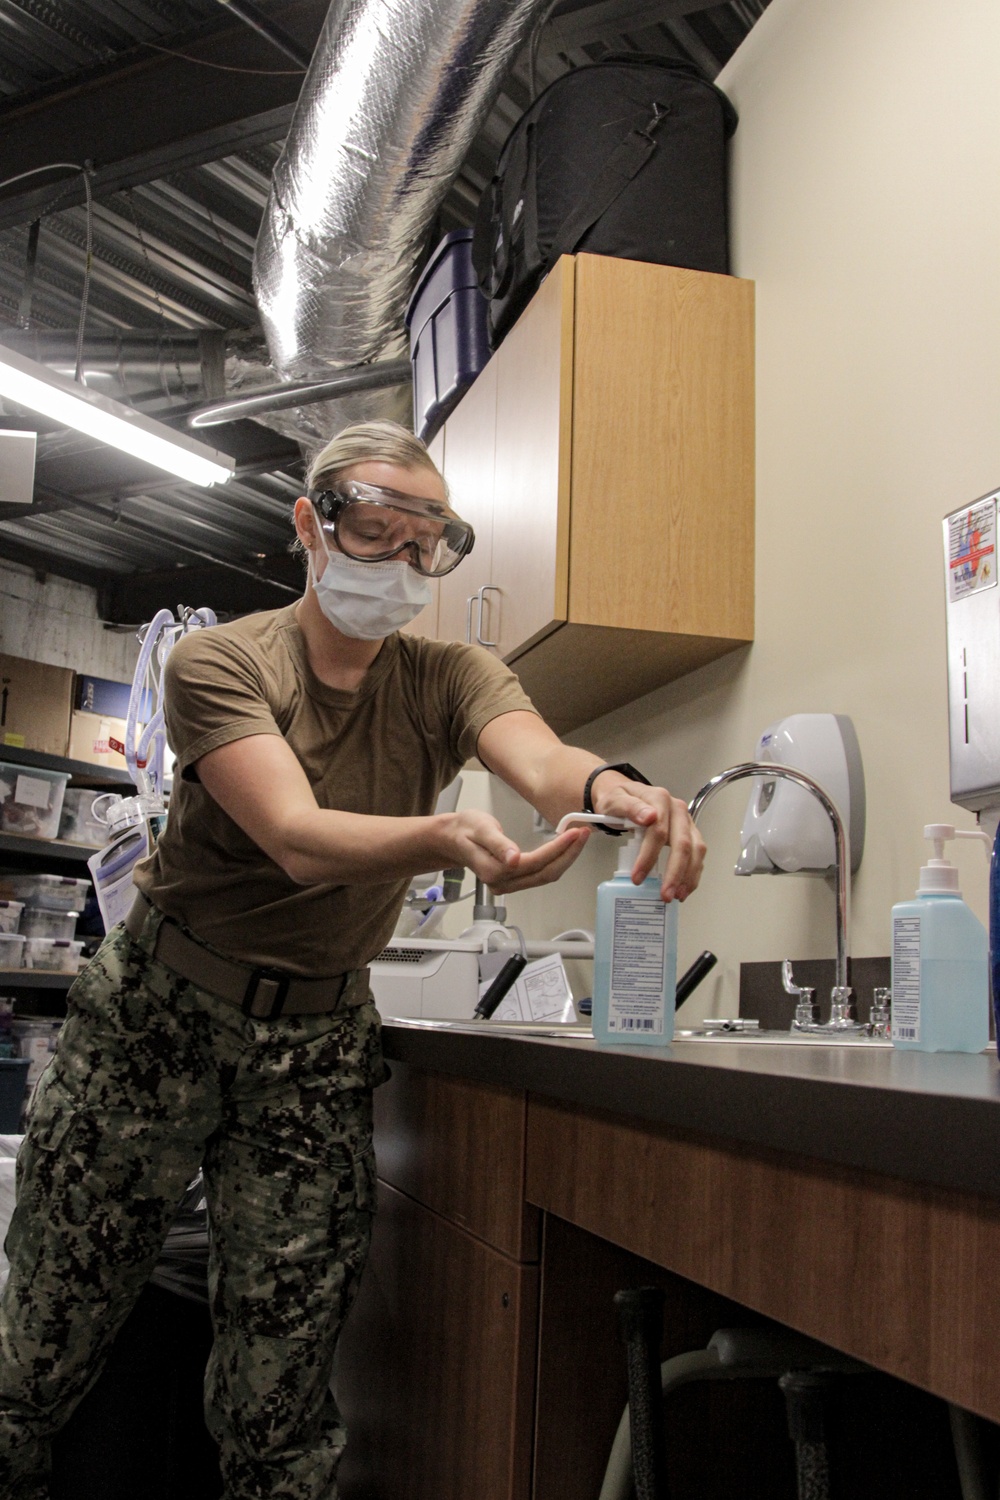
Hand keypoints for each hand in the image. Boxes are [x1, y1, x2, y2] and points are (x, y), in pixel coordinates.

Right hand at [437, 810, 590, 894]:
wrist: (452, 839)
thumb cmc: (465, 830)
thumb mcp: (480, 828)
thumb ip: (498, 844)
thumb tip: (513, 859)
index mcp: (495, 871)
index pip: (535, 863)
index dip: (557, 849)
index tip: (573, 832)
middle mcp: (503, 883)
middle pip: (545, 873)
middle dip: (569, 854)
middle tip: (584, 833)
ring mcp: (509, 885)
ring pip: (546, 875)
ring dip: (566, 858)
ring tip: (579, 838)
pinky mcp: (514, 881)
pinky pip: (540, 873)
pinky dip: (556, 860)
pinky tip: (565, 847)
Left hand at [590, 776, 705, 901]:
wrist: (622, 794)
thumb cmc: (617, 799)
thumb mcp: (615, 800)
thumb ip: (630, 807)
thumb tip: (649, 816)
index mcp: (659, 799)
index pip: (659, 831)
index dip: (649, 856)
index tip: (637, 877)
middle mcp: (677, 810)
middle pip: (683, 843)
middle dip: (675, 872)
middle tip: (664, 894)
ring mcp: (685, 821)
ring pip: (696, 850)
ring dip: (688, 876)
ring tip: (676, 896)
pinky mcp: (688, 833)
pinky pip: (696, 854)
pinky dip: (692, 873)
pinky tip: (683, 888)